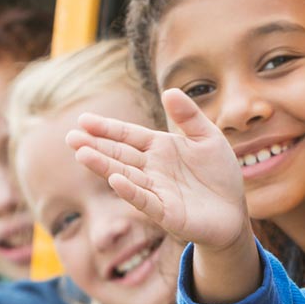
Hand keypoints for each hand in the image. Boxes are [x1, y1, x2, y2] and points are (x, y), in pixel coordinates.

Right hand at [68, 89, 254, 253]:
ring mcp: (157, 191)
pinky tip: (115, 180)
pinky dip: (130, 191)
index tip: (83, 120)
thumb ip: (189, 116)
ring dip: (104, 166)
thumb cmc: (219, 174)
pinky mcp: (167, 213)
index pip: (128, 136)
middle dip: (95, 146)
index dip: (106, 128)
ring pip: (125, 175)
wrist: (233, 212)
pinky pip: (146, 200)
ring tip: (81, 154)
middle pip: (119, 155)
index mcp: (159, 149)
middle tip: (70, 138)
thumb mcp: (208, 137)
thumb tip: (169, 90)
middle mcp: (152, 169)